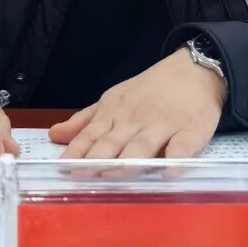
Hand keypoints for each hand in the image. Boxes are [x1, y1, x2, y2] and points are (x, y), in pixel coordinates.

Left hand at [49, 48, 225, 160]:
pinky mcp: (191, 131)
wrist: (194, 70)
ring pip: (143, 145)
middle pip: (114, 142)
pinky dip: (176, 159)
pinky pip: (182, 147)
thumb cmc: (149, 91)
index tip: (63, 169)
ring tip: (115, 175)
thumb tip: (53, 135)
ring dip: (128, 161)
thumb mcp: (113, 100)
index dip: (78, 151)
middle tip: (82, 176)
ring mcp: (164, 125)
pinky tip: (168, 173)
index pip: (91, 134)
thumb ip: (85, 121)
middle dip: (97, 158)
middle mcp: (136, 120)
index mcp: (115, 112)